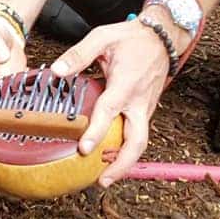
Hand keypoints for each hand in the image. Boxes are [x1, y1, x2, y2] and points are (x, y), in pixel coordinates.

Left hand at [50, 12, 189, 186]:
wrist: (162, 38)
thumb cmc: (131, 39)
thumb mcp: (102, 37)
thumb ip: (78, 54)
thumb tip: (57, 71)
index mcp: (126, 84)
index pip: (110, 111)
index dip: (97, 131)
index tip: (84, 148)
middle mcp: (138, 101)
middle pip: (137, 141)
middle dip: (121, 165)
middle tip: (102, 181)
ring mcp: (144, 108)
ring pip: (139, 142)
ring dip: (124, 163)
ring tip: (104, 178)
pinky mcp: (145, 111)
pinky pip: (137, 135)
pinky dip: (126, 150)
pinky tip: (109, 158)